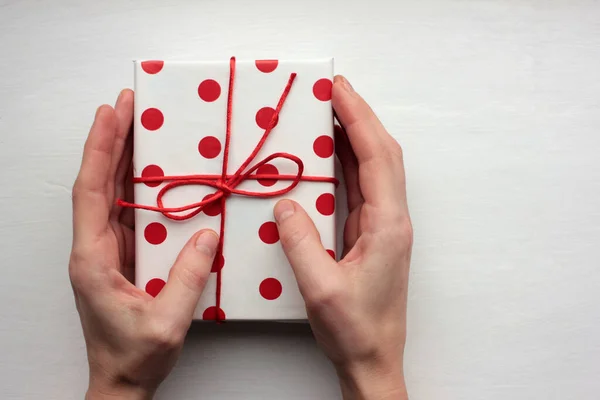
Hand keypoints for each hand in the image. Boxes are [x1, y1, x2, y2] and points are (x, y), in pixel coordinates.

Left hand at [69, 90, 218, 399]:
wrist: (121, 382)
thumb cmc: (134, 358)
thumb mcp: (167, 321)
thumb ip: (188, 277)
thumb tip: (207, 235)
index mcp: (94, 259)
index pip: (91, 192)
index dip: (100, 150)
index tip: (109, 115)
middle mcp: (94, 249)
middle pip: (98, 184)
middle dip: (110, 141)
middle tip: (126, 106)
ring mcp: (107, 252)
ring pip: (110, 195)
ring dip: (121, 159)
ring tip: (138, 126)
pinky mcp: (121, 257)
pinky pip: (127, 212)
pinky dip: (136, 186)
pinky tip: (151, 172)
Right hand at [273, 76, 411, 399]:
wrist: (373, 359)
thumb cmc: (355, 330)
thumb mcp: (321, 288)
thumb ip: (301, 243)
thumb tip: (285, 204)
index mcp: (388, 226)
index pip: (376, 158)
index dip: (358, 119)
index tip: (339, 90)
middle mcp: (392, 220)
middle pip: (382, 154)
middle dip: (359, 117)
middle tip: (334, 90)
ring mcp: (384, 226)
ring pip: (373, 168)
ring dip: (354, 136)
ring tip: (329, 111)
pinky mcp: (372, 234)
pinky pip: (361, 187)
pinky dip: (347, 163)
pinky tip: (331, 154)